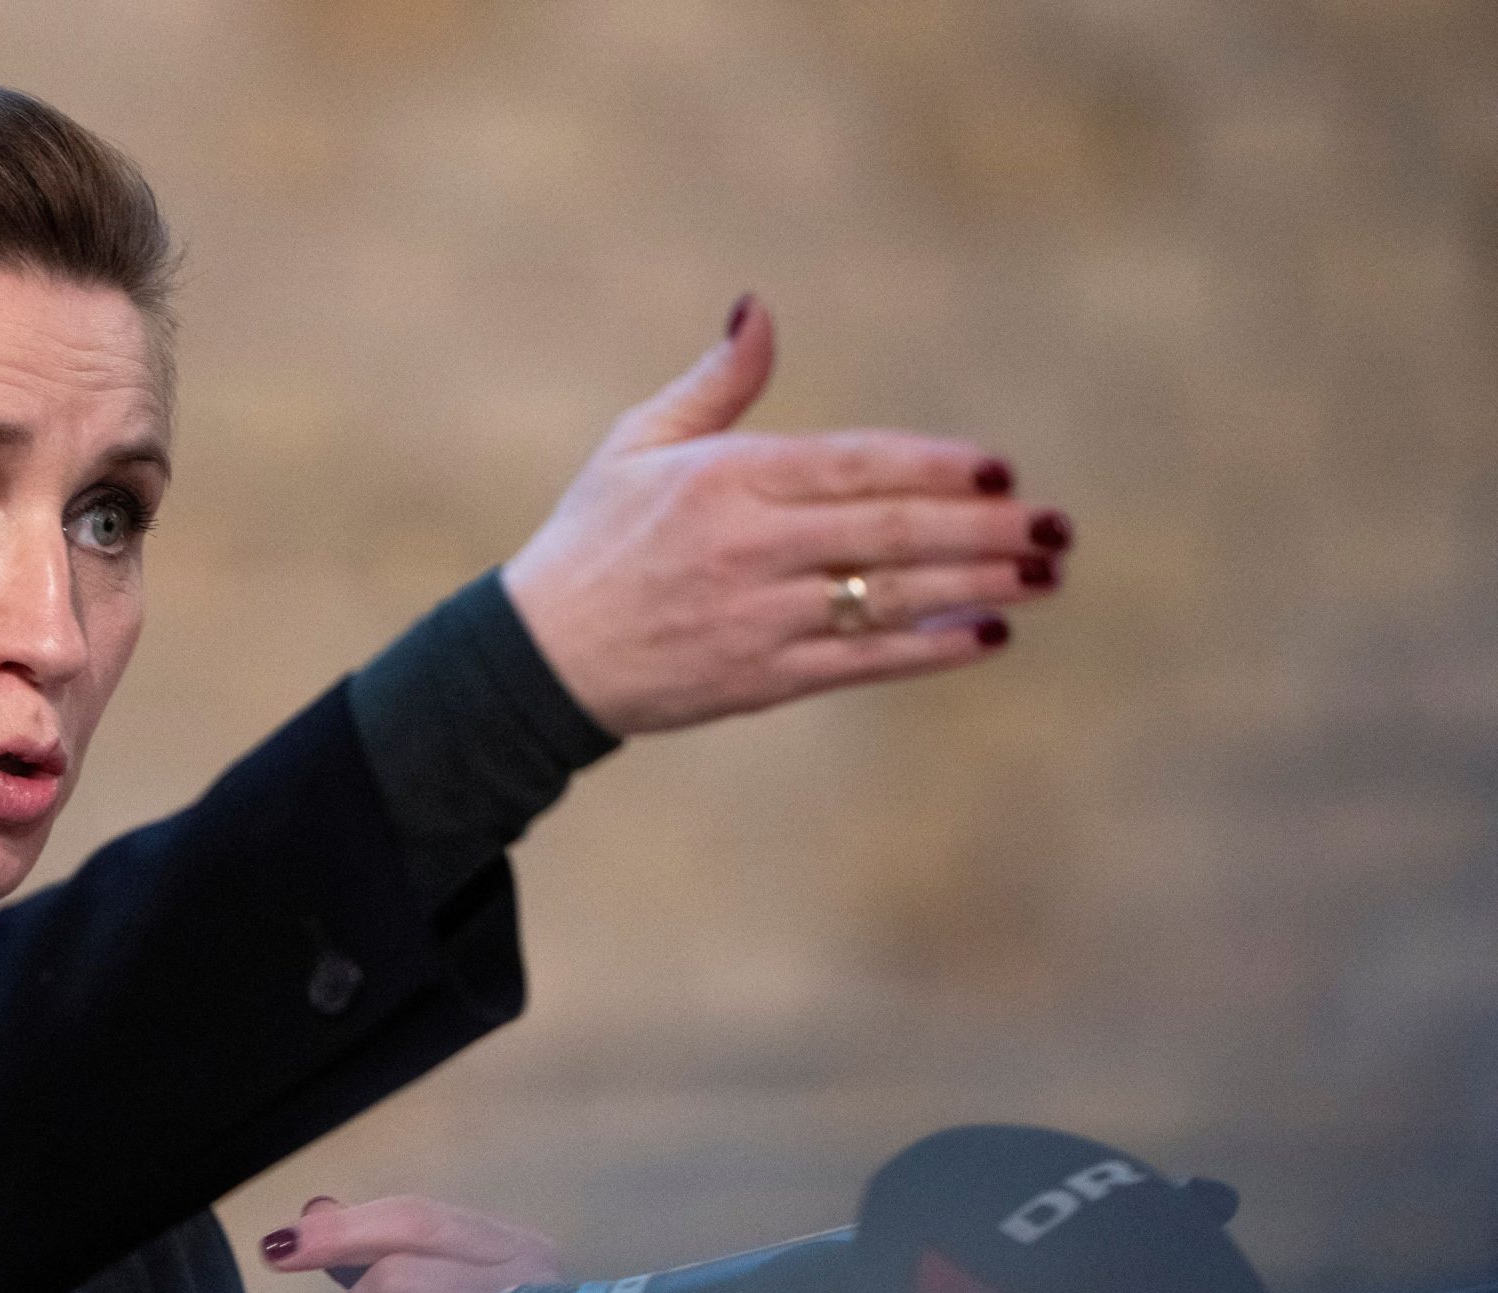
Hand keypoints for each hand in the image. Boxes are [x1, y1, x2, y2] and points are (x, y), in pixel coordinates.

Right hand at [499, 294, 1068, 737]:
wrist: (540, 657)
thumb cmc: (592, 539)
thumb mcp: (637, 444)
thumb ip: (716, 383)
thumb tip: (759, 308)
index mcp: (725, 480)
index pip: (855, 464)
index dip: (934, 466)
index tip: (1000, 469)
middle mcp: (747, 548)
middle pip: (891, 531)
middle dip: (984, 528)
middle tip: (1056, 526)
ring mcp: (758, 618)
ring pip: (891, 597)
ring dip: (978, 586)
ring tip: (1045, 576)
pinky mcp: (761, 679)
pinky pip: (862, 662)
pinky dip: (930, 650)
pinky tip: (987, 636)